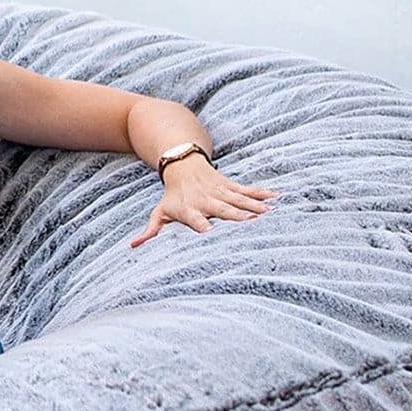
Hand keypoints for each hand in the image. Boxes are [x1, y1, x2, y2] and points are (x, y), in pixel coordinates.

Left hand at [129, 159, 280, 247]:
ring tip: (270, 213)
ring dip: (255, 205)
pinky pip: (249, 190)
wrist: (181, 164)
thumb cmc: (172, 196)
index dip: (202, 225)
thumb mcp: (159, 212)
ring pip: (240, 199)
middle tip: (251, 223)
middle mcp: (207, 201)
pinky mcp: (230, 185)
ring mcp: (220, 192)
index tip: (209, 232)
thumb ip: (151, 230)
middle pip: (222, 209)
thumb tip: (134, 246)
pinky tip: (278, 197)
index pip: (196, 220)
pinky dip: (263, 193)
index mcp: (190, 210)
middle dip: (236, 215)